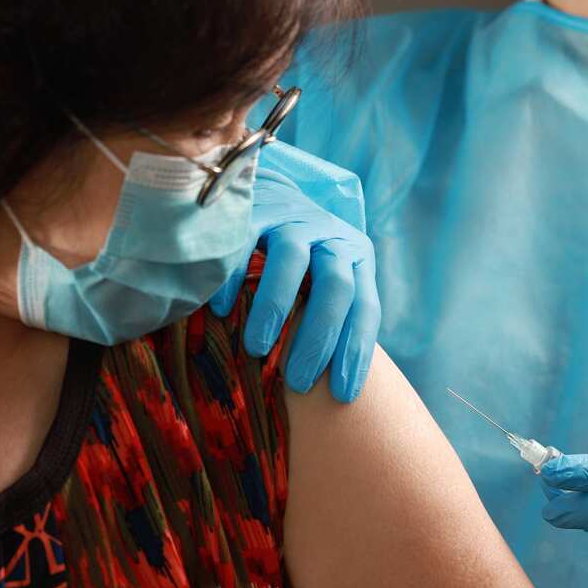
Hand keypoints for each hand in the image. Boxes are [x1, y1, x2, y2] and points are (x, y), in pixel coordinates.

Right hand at [210, 168, 379, 402]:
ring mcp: (294, 218)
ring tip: (257, 349)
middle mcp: (333, 236)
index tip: (342, 396)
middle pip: (334, 287)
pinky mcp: (257, 208)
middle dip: (318, 339)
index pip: (365, 309)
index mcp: (357, 258)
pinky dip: (234, 280)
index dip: (355, 353)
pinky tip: (222, 310)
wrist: (275, 192)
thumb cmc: (302, 258)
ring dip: (275, 309)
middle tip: (297, 382)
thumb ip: (333, 317)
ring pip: (291, 261)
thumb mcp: (326, 280)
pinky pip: (246, 243)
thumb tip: (332, 387)